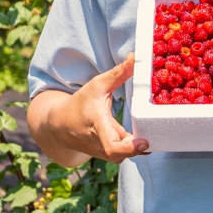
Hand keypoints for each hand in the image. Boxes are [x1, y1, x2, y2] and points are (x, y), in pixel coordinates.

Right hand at [28, 53, 148, 166]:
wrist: (59, 126)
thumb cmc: (80, 103)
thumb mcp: (97, 84)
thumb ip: (118, 73)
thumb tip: (135, 56)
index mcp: (98, 125)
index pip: (112, 146)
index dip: (128, 148)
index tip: (143, 142)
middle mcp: (100, 143)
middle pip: (120, 154)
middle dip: (136, 149)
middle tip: (152, 137)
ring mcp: (102, 151)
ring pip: (121, 155)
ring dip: (136, 148)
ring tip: (152, 133)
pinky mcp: (106, 153)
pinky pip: (121, 154)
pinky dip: (133, 147)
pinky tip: (145, 135)